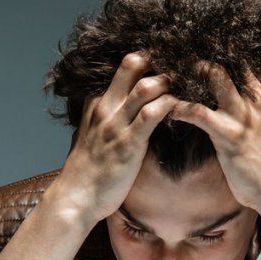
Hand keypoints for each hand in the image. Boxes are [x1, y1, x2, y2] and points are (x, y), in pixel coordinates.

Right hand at [52, 52, 179, 225]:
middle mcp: (105, 107)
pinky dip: (171, 106)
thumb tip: (112, 117)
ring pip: (146, 86)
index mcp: (96, 103)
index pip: (122, 68)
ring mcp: (116, 124)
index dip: (146, 61)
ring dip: (168, 83)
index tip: (165, 63)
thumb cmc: (86, 172)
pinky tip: (182, 109)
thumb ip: (101, 121)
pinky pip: (153, 114)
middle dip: (159, 61)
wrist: (75, 198)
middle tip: (180, 70)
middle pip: (132, 64)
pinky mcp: (129, 143)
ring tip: (185, 89)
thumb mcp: (88, 136)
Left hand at [170, 63, 260, 221]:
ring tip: (171, 73)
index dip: (225, 51)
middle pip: (230, 59)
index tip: (205, 47)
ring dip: (189, 73)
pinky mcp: (228, 133)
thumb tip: (254, 90)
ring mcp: (244, 113)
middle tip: (181, 53)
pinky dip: (178, 107)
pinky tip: (167, 108)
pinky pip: (197, 111)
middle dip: (205, 53)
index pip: (247, 57)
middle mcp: (260, 95)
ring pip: (213, 75)